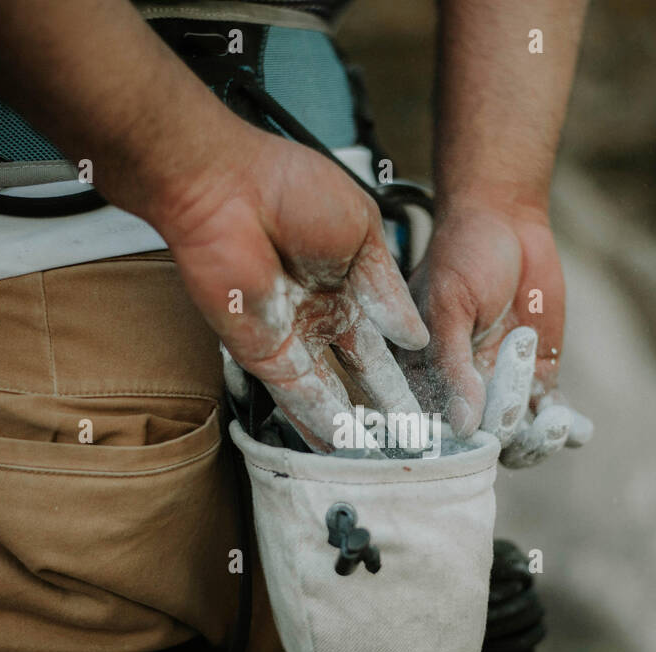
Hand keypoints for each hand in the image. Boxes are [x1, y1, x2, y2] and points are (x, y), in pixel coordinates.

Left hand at [152, 122, 428, 450]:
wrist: (228, 189)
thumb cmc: (292, 189)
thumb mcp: (363, 233)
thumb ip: (388, 289)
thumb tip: (415, 335)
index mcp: (344, 282)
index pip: (377, 339)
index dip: (400, 371)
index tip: (426, 400)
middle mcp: (317, 314)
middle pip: (355, 373)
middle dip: (382, 408)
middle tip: (412, 441)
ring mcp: (289, 337)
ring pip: (328, 392)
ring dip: (353, 426)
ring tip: (385, 458)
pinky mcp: (262, 353)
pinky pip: (295, 394)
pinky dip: (319, 421)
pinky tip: (344, 446)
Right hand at [402, 200, 591, 467]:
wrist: (505, 220)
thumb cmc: (462, 255)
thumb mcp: (448, 306)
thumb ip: (453, 366)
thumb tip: (463, 427)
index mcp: (422, 379)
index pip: (434, 432)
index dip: (455, 448)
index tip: (477, 440)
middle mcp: (459, 391)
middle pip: (481, 441)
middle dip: (503, 425)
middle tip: (514, 370)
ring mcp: (501, 387)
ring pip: (518, 438)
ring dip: (538, 440)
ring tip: (555, 421)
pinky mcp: (537, 376)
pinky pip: (550, 415)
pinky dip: (566, 429)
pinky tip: (577, 429)